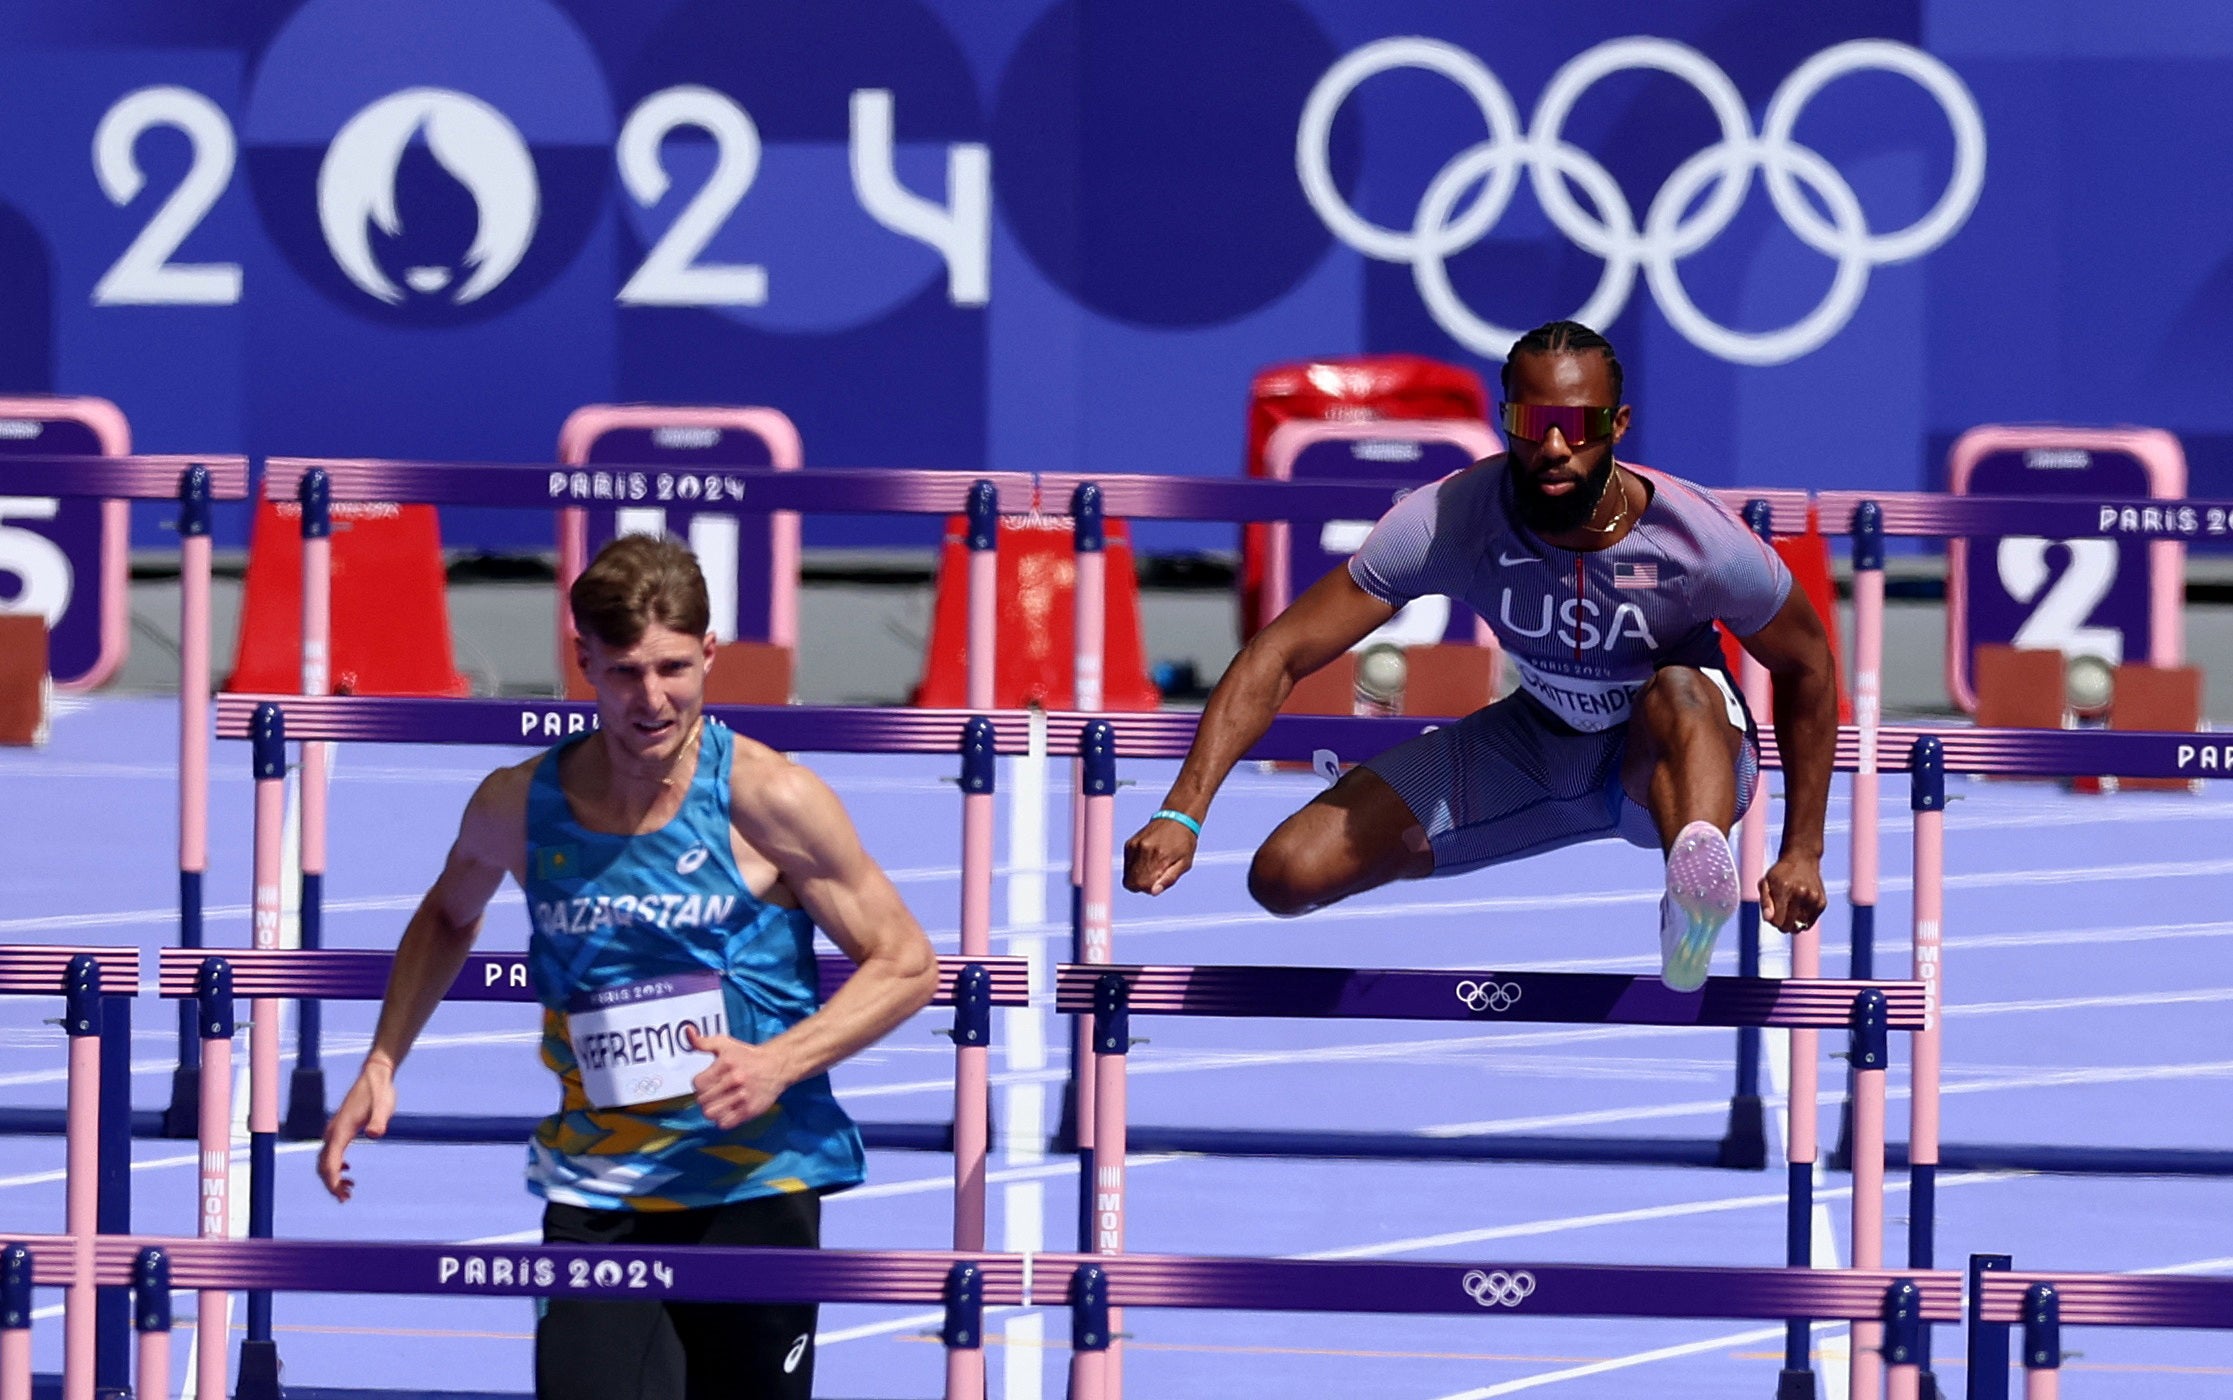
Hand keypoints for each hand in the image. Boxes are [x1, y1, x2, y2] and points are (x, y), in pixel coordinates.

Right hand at [318, 1059, 395, 1202]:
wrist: (375, 1075)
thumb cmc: (380, 1091)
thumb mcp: (384, 1105)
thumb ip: (379, 1120)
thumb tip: (375, 1133)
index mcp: (341, 1130)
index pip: (330, 1161)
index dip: (332, 1180)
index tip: (340, 1194)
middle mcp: (333, 1132)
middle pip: (324, 1164)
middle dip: (331, 1183)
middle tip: (346, 1198)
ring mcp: (334, 1130)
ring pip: (326, 1160)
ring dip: (333, 1177)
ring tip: (348, 1190)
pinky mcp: (340, 1128)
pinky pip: (331, 1153)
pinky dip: (335, 1166)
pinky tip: (348, 1171)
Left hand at [686, 1026, 792, 1129]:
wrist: (777, 1065)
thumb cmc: (747, 1055)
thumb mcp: (725, 1044)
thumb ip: (703, 1042)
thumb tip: (688, 1032)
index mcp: (726, 1063)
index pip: (698, 1084)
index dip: (699, 1084)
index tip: (707, 1082)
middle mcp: (735, 1080)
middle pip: (702, 1100)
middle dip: (705, 1097)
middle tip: (713, 1093)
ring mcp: (743, 1097)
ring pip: (711, 1113)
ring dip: (712, 1110)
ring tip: (718, 1103)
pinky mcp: (750, 1110)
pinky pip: (725, 1124)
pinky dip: (723, 1119)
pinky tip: (728, 1110)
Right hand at [1123, 815, 1199, 894]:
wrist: (1177, 818)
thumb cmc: (1184, 843)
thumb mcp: (1184, 864)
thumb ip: (1169, 879)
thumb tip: (1153, 892)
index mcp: (1159, 857)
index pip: (1141, 885)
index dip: (1148, 889)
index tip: (1158, 882)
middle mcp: (1144, 850)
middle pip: (1131, 882)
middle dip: (1141, 885)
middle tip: (1155, 876)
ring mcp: (1135, 846)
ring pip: (1127, 875)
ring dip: (1138, 876)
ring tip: (1153, 866)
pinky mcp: (1130, 843)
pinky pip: (1127, 865)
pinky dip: (1134, 867)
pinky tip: (1147, 859)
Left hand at [1759, 852, 1827, 934]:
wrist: (1802, 859)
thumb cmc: (1780, 873)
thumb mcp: (1766, 882)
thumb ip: (1765, 902)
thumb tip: (1768, 919)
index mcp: (1784, 889)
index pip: (1778, 921)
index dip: (1773, 922)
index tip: (1772, 916)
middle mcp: (1801, 893)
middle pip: (1790, 925)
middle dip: (1782, 926)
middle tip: (1780, 916)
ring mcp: (1813, 898)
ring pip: (1801, 925)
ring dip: (1794, 923)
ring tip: (1790, 910)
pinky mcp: (1822, 902)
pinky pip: (1810, 922)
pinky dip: (1804, 920)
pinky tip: (1799, 909)